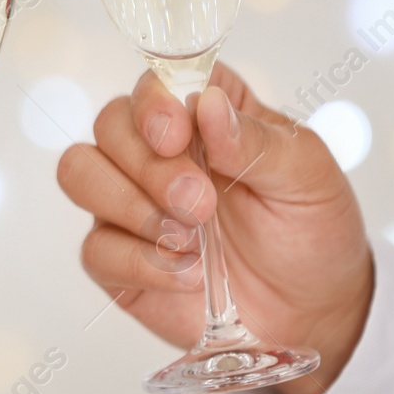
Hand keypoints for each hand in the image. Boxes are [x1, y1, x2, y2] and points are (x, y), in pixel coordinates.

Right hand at [57, 63, 371, 393]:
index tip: (176, 135)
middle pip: (109, 124)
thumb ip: (256, 140)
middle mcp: (157, 150)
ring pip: (80, 174)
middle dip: (149, 166)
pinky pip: (95, 248)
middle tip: (201, 204)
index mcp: (205, 114)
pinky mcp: (119, 260)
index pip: (156, 81)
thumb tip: (208, 103)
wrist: (313, 312)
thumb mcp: (308, 177)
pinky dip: (142, 263)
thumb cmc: (311, 230)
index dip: (154, 101)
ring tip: (190, 238)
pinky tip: (189, 274)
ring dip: (129, 205)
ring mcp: (130, 203)